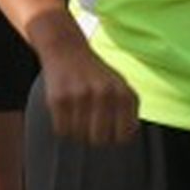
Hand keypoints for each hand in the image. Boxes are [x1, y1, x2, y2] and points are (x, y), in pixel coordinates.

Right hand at [34, 23, 138, 145]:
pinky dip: (62, 127)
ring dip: (77, 131)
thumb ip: (129, 112)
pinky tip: (66, 112)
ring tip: (77, 114)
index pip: (123, 136)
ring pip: (79, 136)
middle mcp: (105, 94)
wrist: (67, 50)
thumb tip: (126, 138)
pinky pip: (62, 130)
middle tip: (89, 125)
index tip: (108, 133)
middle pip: (99, 140)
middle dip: (93, 137)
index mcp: (124, 94)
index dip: (114, 139)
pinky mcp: (60, 99)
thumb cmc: (97, 75)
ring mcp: (82, 96)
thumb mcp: (120, 86)